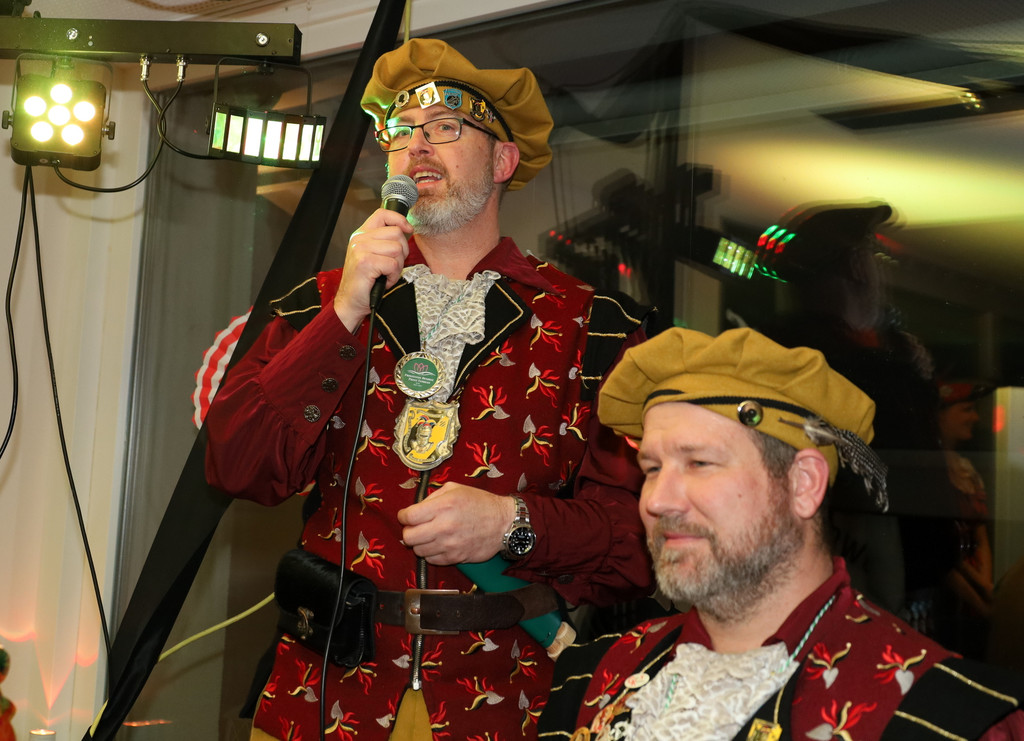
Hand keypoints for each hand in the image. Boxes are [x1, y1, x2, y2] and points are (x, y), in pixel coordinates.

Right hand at [334, 208, 412, 330]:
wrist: (350, 302)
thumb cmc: (365, 282)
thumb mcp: (373, 255)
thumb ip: (384, 241)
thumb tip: (406, 230)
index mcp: (361, 234)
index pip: (383, 214)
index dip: (399, 219)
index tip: (408, 229)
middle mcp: (359, 239)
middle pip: (396, 233)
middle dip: (402, 251)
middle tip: (392, 266)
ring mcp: (361, 250)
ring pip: (397, 249)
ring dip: (397, 266)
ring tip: (386, 274)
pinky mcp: (365, 263)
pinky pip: (393, 265)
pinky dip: (393, 276)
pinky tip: (384, 281)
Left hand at [397, 483, 516, 564]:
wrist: (503, 523)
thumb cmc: (480, 503)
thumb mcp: (456, 489)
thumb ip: (432, 496)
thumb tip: (415, 508)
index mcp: (443, 505)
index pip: (408, 517)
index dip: (403, 516)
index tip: (406, 517)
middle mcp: (444, 526)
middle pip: (409, 537)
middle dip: (409, 531)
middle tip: (416, 528)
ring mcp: (449, 544)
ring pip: (418, 551)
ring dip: (420, 544)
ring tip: (430, 536)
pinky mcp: (455, 558)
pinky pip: (432, 560)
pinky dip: (431, 553)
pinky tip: (439, 544)